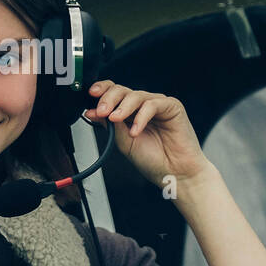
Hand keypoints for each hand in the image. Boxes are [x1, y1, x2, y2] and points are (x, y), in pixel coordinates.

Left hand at [82, 81, 212, 190]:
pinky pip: (152, 105)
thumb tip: (94, 112)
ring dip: (122, 107)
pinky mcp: (172, 107)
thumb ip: (111, 126)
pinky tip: (135, 130)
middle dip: (109, 99)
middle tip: (101, 110)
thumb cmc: (154, 160)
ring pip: (136, 95)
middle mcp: (142, 107)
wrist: (174, 174)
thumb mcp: (124, 143)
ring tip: (115, 119)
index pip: (114, 94)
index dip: (102, 91)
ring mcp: (157, 105)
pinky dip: (141, 117)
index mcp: (130, 113)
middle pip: (123, 91)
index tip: (91, 96)